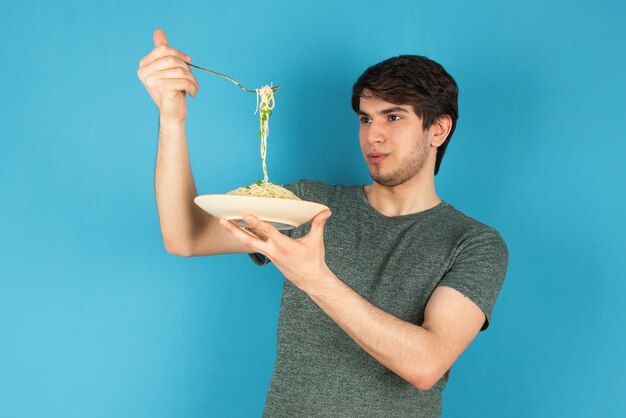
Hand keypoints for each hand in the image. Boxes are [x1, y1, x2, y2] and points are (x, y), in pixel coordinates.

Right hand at [137, 29, 198, 123]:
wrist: (172, 112)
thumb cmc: (172, 90)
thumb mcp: (168, 69)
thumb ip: (163, 51)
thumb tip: (158, 31)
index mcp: (144, 65)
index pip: (164, 49)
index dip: (179, 53)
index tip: (188, 61)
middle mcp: (144, 72)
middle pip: (173, 59)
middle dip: (187, 68)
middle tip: (192, 78)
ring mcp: (152, 80)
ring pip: (181, 70)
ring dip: (192, 79)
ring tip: (194, 86)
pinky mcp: (162, 89)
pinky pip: (183, 81)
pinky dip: (192, 87)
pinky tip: (193, 93)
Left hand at [219, 210, 333, 293]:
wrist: (310, 280)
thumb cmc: (313, 261)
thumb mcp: (316, 241)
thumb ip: (318, 224)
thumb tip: (326, 211)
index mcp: (283, 246)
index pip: (267, 232)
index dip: (256, 223)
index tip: (245, 215)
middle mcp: (273, 251)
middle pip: (249, 240)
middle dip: (235, 230)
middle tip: (222, 220)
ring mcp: (270, 255)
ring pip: (250, 243)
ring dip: (237, 233)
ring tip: (225, 223)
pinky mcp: (270, 257)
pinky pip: (256, 245)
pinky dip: (248, 236)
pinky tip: (241, 229)